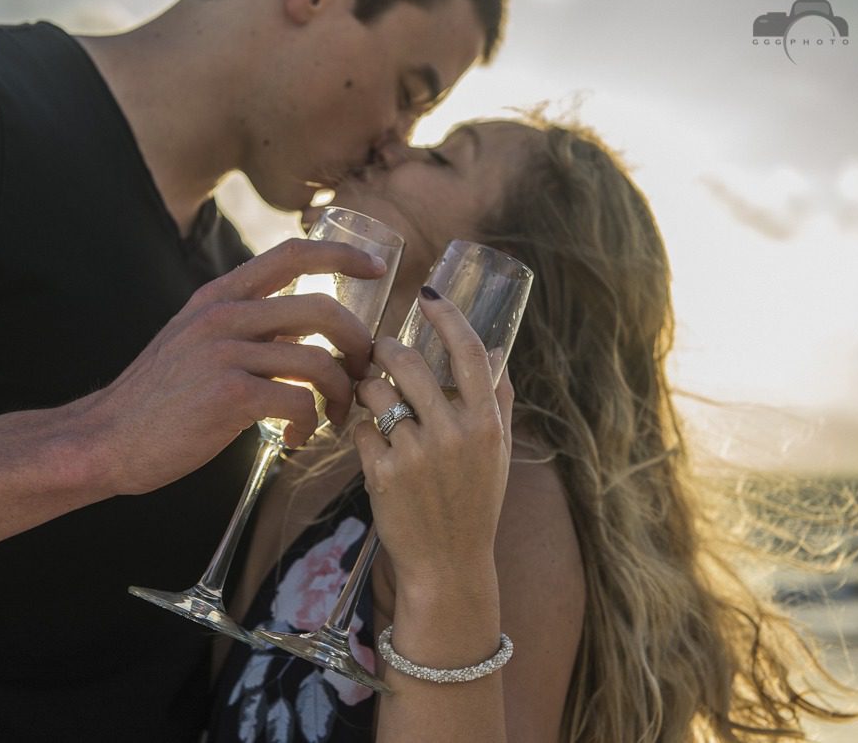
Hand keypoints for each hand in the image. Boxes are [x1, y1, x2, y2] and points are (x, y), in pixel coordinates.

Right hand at [79, 238, 387, 494]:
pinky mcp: (228, 397)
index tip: (377, 268)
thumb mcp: (194, 342)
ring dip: (341, 392)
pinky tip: (298, 438)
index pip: (293, 253)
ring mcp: (224, 354)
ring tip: (335, 415)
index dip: (343, 255)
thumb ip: (240, 327)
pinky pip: (299, 401)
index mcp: (218, 297)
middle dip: (358, 342)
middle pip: (321, 309)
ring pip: (318, 360)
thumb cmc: (157, 400)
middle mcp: (223, 315)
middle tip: (364, 373)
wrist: (105, 438)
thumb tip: (299, 333)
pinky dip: (311, 423)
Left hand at [352, 289, 514, 591]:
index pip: (470, 351)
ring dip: (368, 386)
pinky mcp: (384, 474)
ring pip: (376, 391)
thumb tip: (496, 348)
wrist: (449, 563)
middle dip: (387, 348)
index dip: (447, 315)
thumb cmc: (474, 501)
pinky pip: (361, 428)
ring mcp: (418, 454)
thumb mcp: (497, 451)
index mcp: (487, 423)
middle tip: (380, 350)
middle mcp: (455, 434)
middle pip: (410, 362)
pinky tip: (370, 441)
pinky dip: (360, 428)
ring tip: (372, 397)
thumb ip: (496, 399)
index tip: (428, 294)